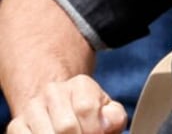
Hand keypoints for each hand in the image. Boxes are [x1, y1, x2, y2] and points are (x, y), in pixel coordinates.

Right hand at [6, 75, 126, 133]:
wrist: (60, 109)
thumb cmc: (90, 114)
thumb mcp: (108, 111)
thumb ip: (113, 116)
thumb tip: (104, 124)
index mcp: (80, 84)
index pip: (85, 108)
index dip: (94, 129)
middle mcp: (53, 91)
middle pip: (66, 126)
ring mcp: (33, 107)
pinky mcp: (16, 124)